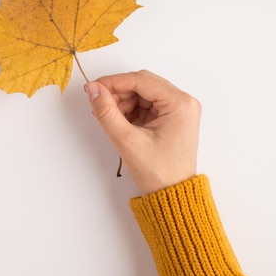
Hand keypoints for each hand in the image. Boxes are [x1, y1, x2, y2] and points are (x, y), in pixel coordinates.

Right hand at [84, 70, 199, 194]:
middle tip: (98, 104)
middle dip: (118, 93)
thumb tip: (92, 89)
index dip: (114, 82)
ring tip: (107, 117)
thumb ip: (107, 112)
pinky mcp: (171, 116)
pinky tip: (118, 120)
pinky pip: (146, 104)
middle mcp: (183, 102)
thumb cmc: (158, 173)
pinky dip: (129, 109)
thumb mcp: (128, 140)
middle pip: (142, 83)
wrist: (172, 195)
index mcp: (180, 104)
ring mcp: (178, 109)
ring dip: (122, 101)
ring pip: (142, 93)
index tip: (93, 88)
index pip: (141, 80)